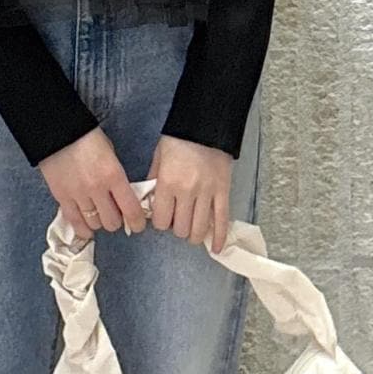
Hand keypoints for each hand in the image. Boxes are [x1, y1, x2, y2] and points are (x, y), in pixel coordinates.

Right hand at [38, 128, 149, 238]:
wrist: (57, 130)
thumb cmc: (88, 138)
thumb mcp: (111, 155)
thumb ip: (117, 178)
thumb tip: (121, 198)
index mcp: (114, 175)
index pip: (131, 209)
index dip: (137, 222)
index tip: (138, 224)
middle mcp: (97, 189)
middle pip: (112, 222)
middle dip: (116, 220)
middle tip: (115, 213)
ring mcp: (78, 195)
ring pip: (94, 224)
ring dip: (98, 221)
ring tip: (98, 214)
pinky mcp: (61, 197)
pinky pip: (74, 222)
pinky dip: (82, 228)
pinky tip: (86, 228)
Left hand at [146, 134, 235, 253]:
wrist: (207, 125)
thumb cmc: (179, 140)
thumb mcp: (158, 158)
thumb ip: (154, 182)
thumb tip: (150, 203)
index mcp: (168, 184)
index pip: (161, 220)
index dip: (161, 222)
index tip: (163, 217)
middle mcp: (187, 192)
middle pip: (180, 228)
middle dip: (176, 228)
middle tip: (177, 220)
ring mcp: (207, 194)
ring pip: (199, 229)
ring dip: (193, 234)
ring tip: (191, 230)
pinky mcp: (223, 192)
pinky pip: (222, 220)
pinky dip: (218, 237)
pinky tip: (215, 248)